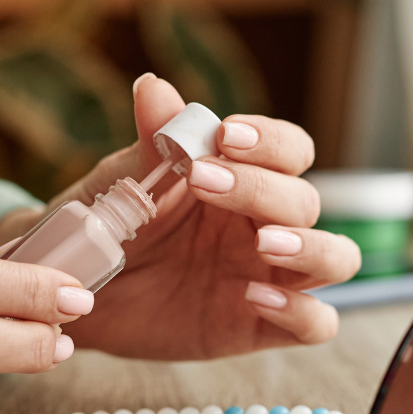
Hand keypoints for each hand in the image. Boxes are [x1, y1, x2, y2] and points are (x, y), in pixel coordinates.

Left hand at [0, 76, 360, 358]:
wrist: (75, 289)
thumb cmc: (107, 225)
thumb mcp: (123, 181)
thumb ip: (151, 141)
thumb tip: (153, 86)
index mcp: (242, 179)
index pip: (290, 150)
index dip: (271, 141)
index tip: (227, 136)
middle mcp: (265, 225)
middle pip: (305, 201)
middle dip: (262, 189)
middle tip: (205, 183)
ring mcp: (268, 276)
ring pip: (337, 258)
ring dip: (311, 247)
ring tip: (264, 244)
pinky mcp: (258, 327)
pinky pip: (316, 324)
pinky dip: (302, 312)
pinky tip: (255, 298)